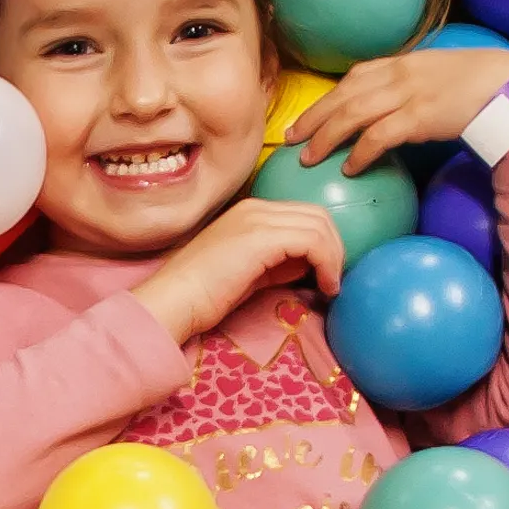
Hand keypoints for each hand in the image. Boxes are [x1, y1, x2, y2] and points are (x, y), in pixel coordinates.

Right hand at [130, 198, 347, 342]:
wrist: (173, 300)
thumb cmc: (203, 295)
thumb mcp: (250, 273)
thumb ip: (279, 262)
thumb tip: (309, 265)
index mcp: (250, 212)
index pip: (304, 214)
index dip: (325, 243)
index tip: (327, 274)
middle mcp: (256, 207)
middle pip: (317, 214)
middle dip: (336, 247)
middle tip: (334, 279)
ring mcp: (258, 219)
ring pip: (319, 225)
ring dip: (334, 257)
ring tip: (330, 286)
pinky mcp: (262, 237)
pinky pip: (312, 241)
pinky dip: (327, 263)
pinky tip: (324, 286)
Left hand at [280, 47, 508, 172]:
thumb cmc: (484, 84)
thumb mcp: (443, 76)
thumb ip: (417, 87)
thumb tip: (398, 111)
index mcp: (405, 61)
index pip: (355, 76)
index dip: (328, 96)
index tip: (308, 113)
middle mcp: (400, 73)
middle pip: (344, 94)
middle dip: (314, 116)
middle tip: (290, 137)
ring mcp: (409, 93)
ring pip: (353, 114)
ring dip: (326, 136)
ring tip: (308, 156)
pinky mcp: (419, 116)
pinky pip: (379, 136)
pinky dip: (359, 151)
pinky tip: (348, 167)